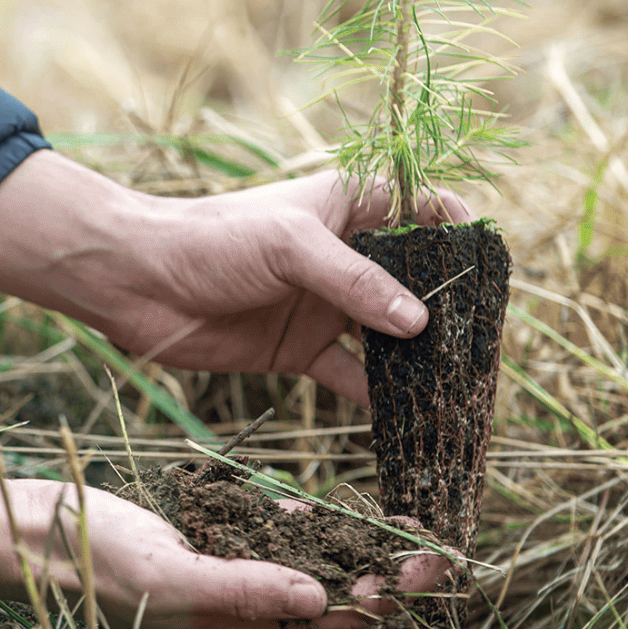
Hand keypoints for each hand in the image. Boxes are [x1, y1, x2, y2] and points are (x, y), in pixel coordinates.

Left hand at [0, 152, 473, 404]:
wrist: (134, 281)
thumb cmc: (209, 239)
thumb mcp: (287, 245)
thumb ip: (354, 281)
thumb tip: (420, 325)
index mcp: (346, 206)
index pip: (421, 208)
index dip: (459, 232)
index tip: (492, 267)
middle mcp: (344, 255)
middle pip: (415, 280)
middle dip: (452, 309)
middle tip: (490, 344)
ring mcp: (324, 306)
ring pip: (391, 334)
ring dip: (424, 360)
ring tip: (464, 389)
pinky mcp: (299, 351)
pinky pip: (354, 378)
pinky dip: (382, 399)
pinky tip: (413, 422)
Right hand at [0, 397, 449, 628]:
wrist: (22, 533)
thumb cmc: (89, 561)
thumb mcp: (171, 576)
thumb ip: (246, 587)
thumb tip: (322, 599)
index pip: (321, 622)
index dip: (377, 601)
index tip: (424, 572)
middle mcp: (226, 612)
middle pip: (320, 599)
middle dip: (376, 577)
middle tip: (430, 551)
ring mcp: (208, 578)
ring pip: (292, 570)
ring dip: (340, 552)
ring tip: (391, 533)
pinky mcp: (189, 545)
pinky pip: (249, 542)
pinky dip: (282, 529)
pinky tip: (303, 507)